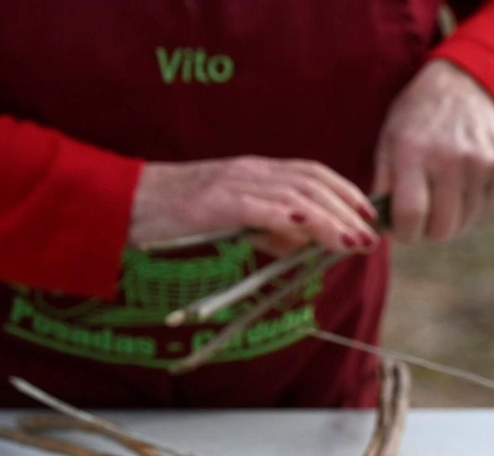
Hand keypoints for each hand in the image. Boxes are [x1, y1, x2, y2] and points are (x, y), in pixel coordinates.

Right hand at [128, 157, 378, 256]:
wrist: (124, 206)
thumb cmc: (180, 218)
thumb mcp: (235, 224)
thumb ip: (270, 232)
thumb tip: (303, 246)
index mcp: (257, 173)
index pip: (313, 174)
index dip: (345, 193)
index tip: (368, 217)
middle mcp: (250, 171)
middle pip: (311, 183)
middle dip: (346, 211)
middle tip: (369, 238)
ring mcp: (232, 183)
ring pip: (293, 196)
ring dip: (328, 220)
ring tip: (351, 242)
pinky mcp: (213, 202)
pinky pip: (256, 207)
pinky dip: (285, 217)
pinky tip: (306, 229)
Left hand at [374, 59, 493, 242]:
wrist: (463, 83)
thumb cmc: (417, 117)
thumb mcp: (389, 141)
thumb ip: (384, 184)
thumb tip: (381, 226)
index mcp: (414, 151)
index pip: (411, 216)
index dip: (406, 233)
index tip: (404, 229)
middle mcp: (450, 158)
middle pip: (442, 228)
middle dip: (429, 231)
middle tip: (424, 217)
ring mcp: (482, 162)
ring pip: (466, 222)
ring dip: (451, 218)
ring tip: (443, 195)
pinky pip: (485, 207)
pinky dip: (472, 204)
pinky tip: (463, 182)